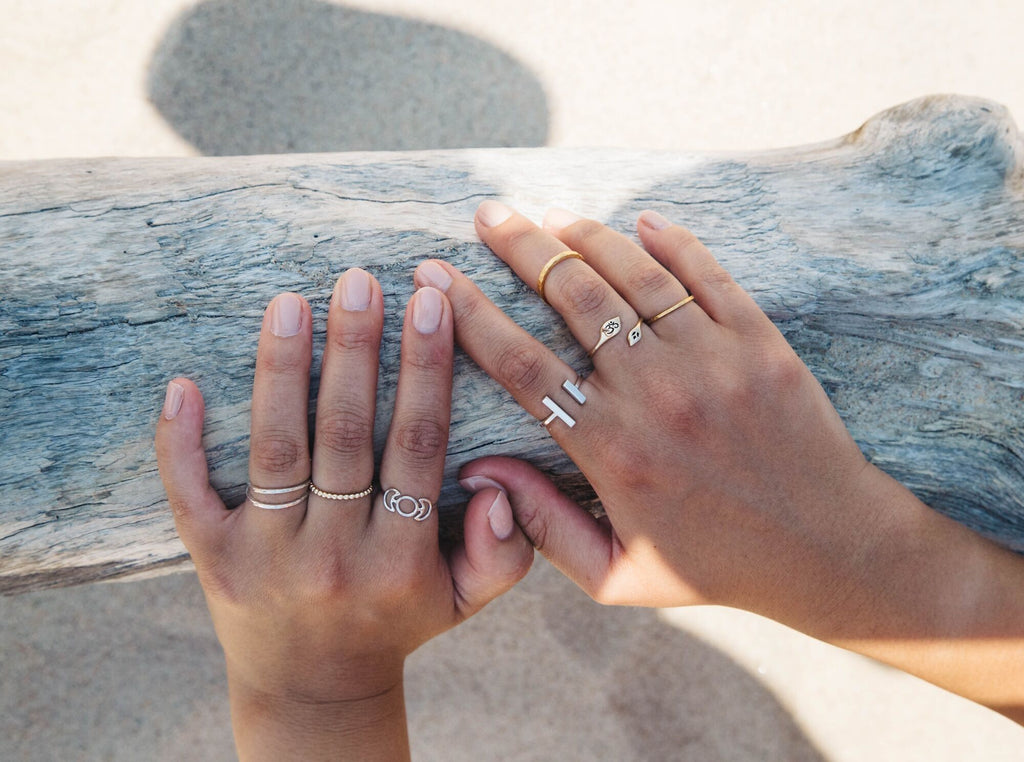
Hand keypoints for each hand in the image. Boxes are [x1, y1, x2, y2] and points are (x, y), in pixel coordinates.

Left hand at [155, 269, 531, 759]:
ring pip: (275, 450)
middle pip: (344, 436)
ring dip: (281, 371)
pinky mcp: (212, 560)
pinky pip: (189, 495)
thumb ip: (503, 552)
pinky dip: (180, 441)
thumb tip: (501, 485)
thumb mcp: (463, 601)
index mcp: (399, 559)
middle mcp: (332, 555)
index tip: (433, 304)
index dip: (426, 371)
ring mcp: (265, 556)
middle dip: (356, 351)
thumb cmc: (396, 624)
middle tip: (360, 281)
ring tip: (289, 302)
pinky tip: (184, 384)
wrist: (314, 689)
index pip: (417, 447)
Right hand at [415, 203, 885, 617]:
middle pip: (572, 298)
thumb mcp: (615, 577)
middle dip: (519, 248)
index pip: (521, 365)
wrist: (829, 550)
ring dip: (585, 236)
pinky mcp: (759, 343)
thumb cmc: (715, 566)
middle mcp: (655, 394)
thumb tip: (478, 475)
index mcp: (610, 449)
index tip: (436, 276)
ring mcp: (711, 361)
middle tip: (487, 215)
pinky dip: (672, 241)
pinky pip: (708, 276)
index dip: (469, 315)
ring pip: (634, 276)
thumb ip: (541, 527)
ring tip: (549, 215)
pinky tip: (641, 219)